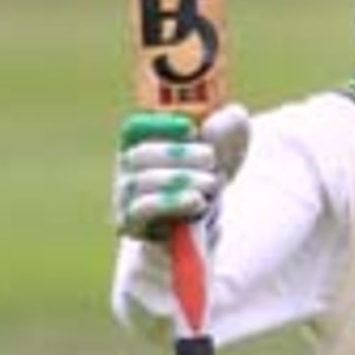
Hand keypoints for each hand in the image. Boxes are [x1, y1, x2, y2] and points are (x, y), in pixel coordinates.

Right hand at [113, 103, 249, 239]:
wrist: (202, 230)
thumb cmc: (208, 179)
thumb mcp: (226, 149)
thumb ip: (229, 125)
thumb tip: (215, 124)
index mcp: (142, 143)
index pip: (135, 128)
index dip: (160, 125)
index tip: (191, 128)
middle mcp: (127, 169)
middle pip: (140, 154)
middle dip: (178, 154)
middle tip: (211, 158)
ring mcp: (124, 197)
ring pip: (142, 182)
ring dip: (181, 179)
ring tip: (212, 183)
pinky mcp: (131, 224)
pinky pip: (141, 210)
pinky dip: (170, 202)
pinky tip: (197, 201)